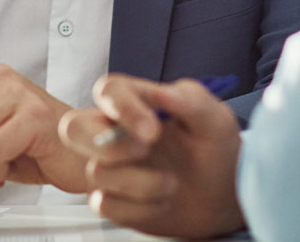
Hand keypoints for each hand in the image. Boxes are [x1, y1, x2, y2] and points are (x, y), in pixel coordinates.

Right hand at [58, 74, 244, 238]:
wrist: (225, 196)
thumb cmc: (217, 149)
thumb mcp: (214, 119)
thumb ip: (190, 100)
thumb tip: (162, 92)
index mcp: (137, 102)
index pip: (109, 90)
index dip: (123, 108)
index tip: (153, 130)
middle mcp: (115, 132)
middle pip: (73, 128)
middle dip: (106, 146)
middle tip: (145, 152)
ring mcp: (111, 166)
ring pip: (96, 172)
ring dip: (140, 182)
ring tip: (172, 183)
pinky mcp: (113, 198)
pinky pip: (103, 204)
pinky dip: (137, 208)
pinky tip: (161, 202)